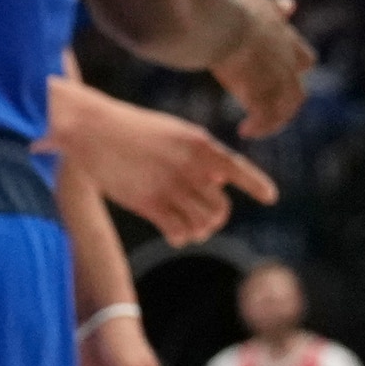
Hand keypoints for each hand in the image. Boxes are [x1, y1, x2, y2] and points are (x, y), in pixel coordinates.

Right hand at [60, 84, 276, 241]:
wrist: (93, 128)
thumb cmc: (135, 128)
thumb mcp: (176, 132)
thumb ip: (201, 155)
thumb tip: (220, 182)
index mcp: (200, 144)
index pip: (238, 169)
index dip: (256, 184)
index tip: (271, 197)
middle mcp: (190, 167)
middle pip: (221, 207)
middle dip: (217, 217)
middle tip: (208, 220)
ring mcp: (170, 186)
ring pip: (202, 223)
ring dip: (200, 230)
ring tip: (192, 230)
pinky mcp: (148, 203)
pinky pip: (177, 231)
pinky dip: (181, 236)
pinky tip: (176, 235)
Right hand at [207, 0, 313, 138]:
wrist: (221, 25)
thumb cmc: (229, 11)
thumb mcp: (258, 2)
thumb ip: (274, 7)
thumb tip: (290, 5)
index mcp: (286, 39)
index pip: (305, 60)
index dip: (295, 71)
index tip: (278, 78)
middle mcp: (287, 61)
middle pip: (297, 91)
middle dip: (285, 103)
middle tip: (267, 111)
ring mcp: (277, 79)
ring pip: (286, 107)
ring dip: (274, 120)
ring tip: (257, 128)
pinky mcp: (262, 93)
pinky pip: (266, 117)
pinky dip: (259, 126)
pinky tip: (245, 131)